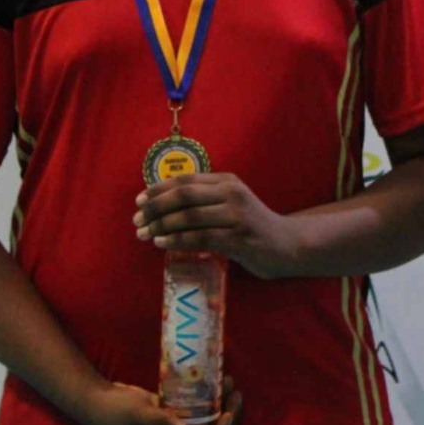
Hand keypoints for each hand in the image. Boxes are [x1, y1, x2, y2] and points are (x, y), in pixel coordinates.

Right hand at [74, 378, 242, 424]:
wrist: (97, 399)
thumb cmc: (116, 411)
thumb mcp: (140, 415)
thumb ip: (164, 424)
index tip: (229, 414)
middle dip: (227, 420)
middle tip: (237, 396)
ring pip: (205, 424)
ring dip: (221, 407)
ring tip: (230, 383)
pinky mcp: (171, 416)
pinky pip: (195, 411)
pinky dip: (207, 399)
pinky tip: (215, 381)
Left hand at [136, 174, 295, 279]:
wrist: (286, 245)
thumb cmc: (251, 226)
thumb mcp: (231, 203)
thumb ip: (205, 200)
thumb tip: (162, 204)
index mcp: (228, 181)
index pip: (186, 179)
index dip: (159, 188)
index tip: (139, 200)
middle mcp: (232, 193)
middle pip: (185, 195)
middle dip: (155, 207)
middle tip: (137, 220)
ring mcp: (237, 216)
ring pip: (189, 217)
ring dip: (161, 225)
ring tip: (143, 234)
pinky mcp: (239, 238)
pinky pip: (200, 238)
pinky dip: (176, 240)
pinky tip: (161, 242)